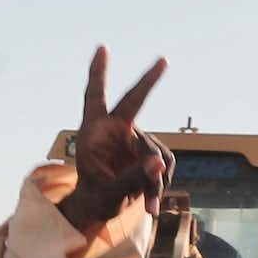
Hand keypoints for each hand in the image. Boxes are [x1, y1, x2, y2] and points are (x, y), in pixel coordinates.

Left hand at [60, 47, 170, 231]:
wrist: (100, 208)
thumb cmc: (94, 197)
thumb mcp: (108, 192)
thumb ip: (132, 178)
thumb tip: (158, 164)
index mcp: (93, 131)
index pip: (95, 97)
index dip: (98, 73)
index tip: (102, 48)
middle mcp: (115, 129)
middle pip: (134, 101)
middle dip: (148, 80)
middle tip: (163, 60)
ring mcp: (134, 139)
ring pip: (155, 152)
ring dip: (156, 180)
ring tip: (149, 204)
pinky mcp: (149, 153)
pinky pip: (163, 166)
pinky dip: (160, 186)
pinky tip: (152, 205)